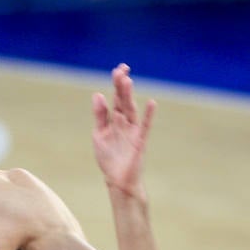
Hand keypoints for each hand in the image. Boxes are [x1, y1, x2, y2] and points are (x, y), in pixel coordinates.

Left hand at [92, 63, 155, 199]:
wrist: (117, 180)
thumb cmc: (108, 158)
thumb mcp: (99, 134)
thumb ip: (100, 116)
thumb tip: (97, 94)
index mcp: (114, 120)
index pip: (116, 98)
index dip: (117, 85)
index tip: (118, 69)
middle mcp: (125, 122)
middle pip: (123, 101)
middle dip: (122, 86)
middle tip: (121, 70)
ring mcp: (133, 131)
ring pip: (131, 110)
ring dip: (128, 96)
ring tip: (127, 81)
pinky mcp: (139, 141)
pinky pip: (145, 126)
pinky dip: (148, 115)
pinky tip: (152, 103)